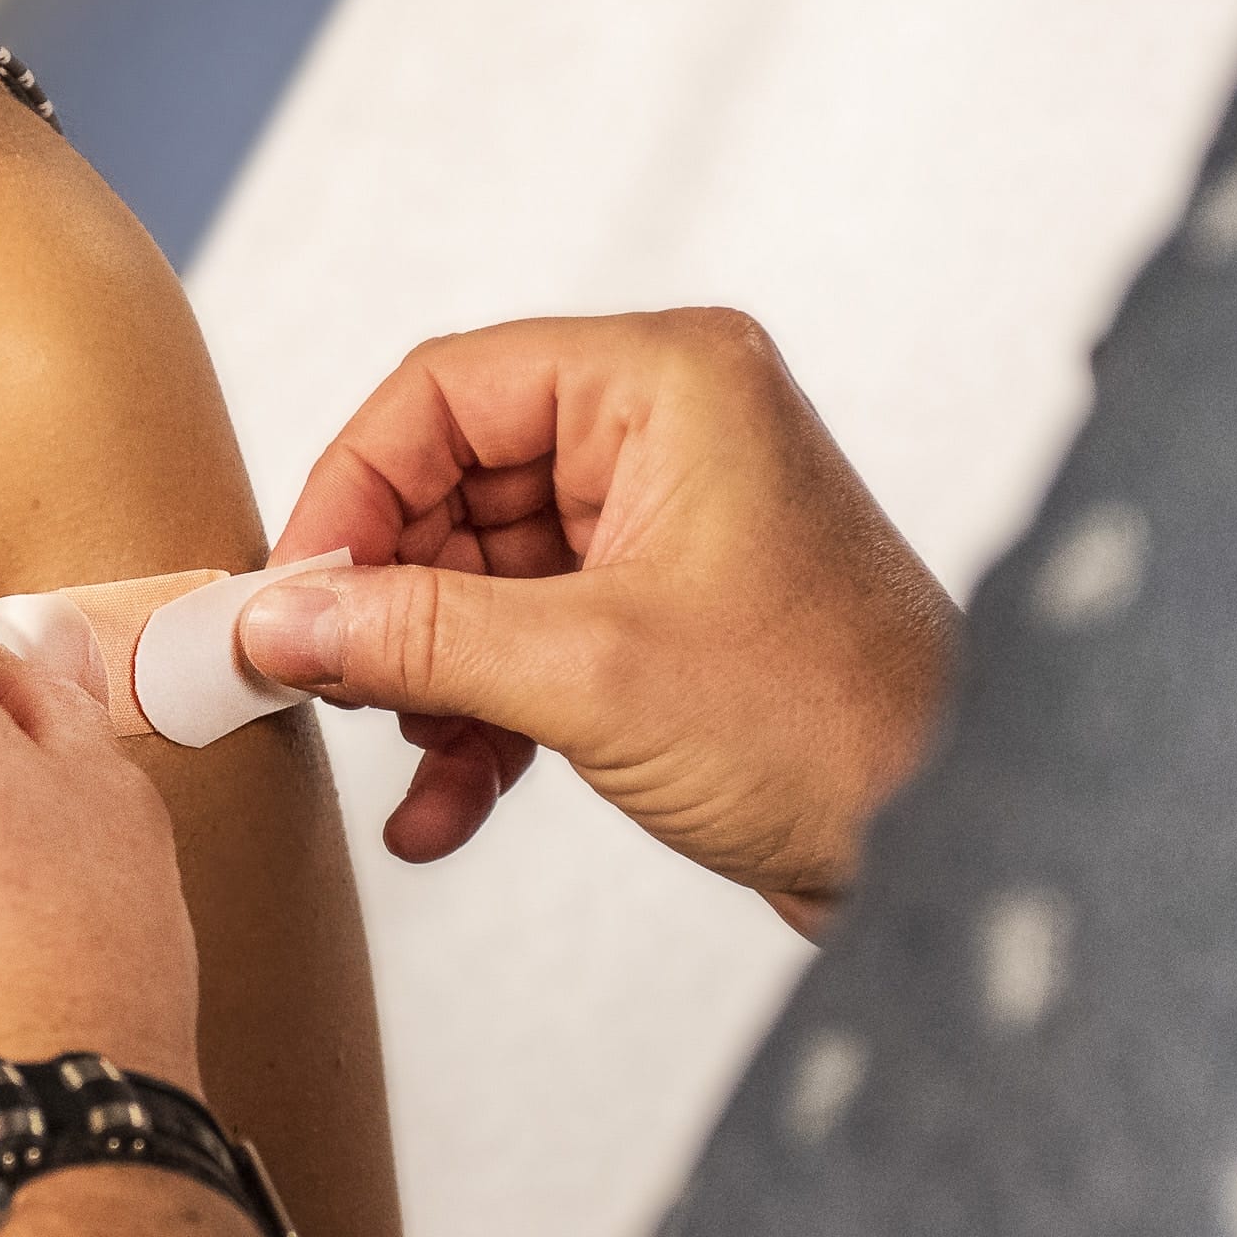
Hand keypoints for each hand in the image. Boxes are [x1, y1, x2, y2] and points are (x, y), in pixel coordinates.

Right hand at [245, 312, 957, 932]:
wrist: (962, 853)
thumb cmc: (835, 731)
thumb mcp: (589, 674)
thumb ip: (414, 635)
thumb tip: (275, 618)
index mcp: (667, 383)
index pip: (448, 392)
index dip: (351, 487)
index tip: (290, 591)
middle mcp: (667, 434)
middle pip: (455, 486)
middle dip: (388, 601)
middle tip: (321, 683)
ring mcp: (667, 529)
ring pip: (482, 578)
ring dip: (428, 678)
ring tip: (403, 758)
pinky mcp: (665, 621)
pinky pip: (529, 644)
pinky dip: (480, 721)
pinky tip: (443, 812)